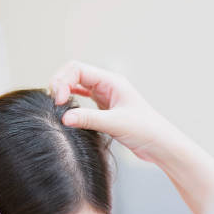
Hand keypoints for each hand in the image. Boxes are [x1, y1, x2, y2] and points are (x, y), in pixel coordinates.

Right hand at [50, 60, 179, 161]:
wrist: (160, 144)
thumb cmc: (145, 130)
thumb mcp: (115, 123)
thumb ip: (88, 119)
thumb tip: (64, 117)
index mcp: (111, 81)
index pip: (77, 69)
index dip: (62, 81)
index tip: (58, 101)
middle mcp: (106, 85)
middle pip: (74, 73)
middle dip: (59, 83)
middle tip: (53, 103)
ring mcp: (104, 95)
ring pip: (76, 84)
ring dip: (64, 91)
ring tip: (56, 105)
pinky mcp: (103, 108)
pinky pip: (81, 98)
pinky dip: (70, 100)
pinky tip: (65, 109)